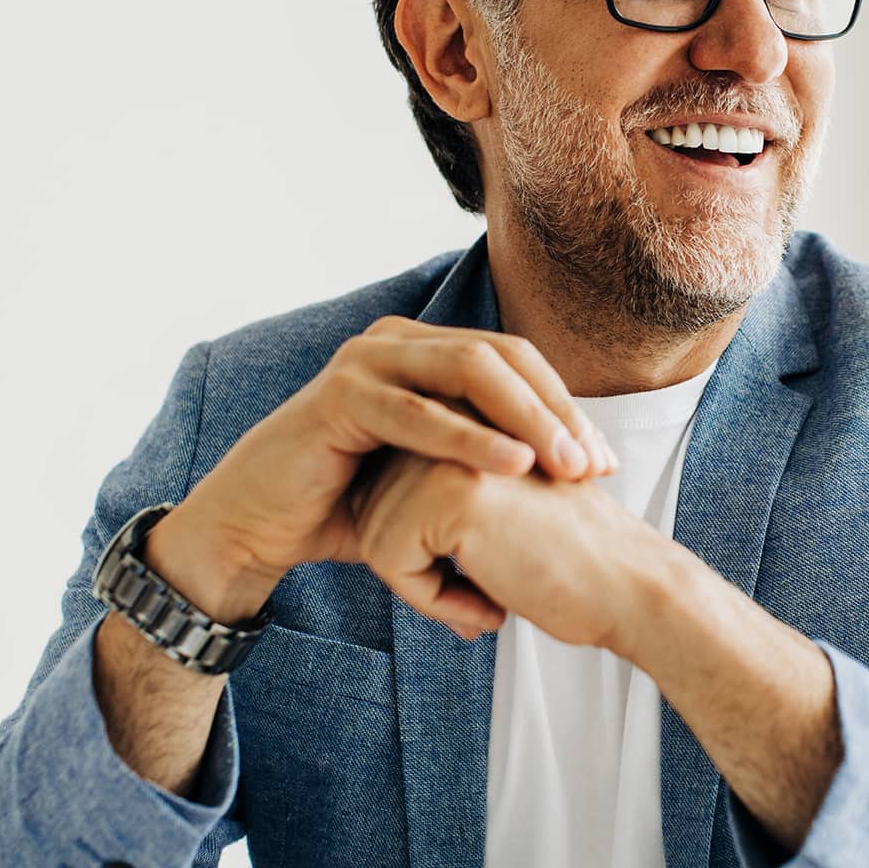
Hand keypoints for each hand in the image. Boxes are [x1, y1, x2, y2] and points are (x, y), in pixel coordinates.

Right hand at [181, 317, 621, 593]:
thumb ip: (488, 458)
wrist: (261, 526)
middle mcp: (399, 341)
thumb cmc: (351, 504)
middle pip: (504, 358)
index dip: (568, 406)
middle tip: (596, 465)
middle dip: (558, 411)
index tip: (607, 464)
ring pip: (470, 372)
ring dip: (527, 418)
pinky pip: (418, 412)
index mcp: (425, 351)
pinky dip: (471, 438)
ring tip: (566, 464)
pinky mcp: (340, 394)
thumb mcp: (433, 475)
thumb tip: (570, 473)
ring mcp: (367, 359)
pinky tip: (513, 464)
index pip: (518, 362)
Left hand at [344, 447, 675, 647]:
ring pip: (373, 533)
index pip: (387, 482)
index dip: (418, 542)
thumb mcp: (496, 505)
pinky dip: (428, 599)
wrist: (630, 588)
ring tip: (486, 597)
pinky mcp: (450, 490)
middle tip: (479, 594)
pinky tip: (487, 606)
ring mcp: (453, 449)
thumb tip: (359, 514)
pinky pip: (388, 559)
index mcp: (470, 414)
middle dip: (414, 564)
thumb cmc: (568, 559)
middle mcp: (458, 418)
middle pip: (372, 506)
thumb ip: (439, 489)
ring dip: (420, 585)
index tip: (477, 571)